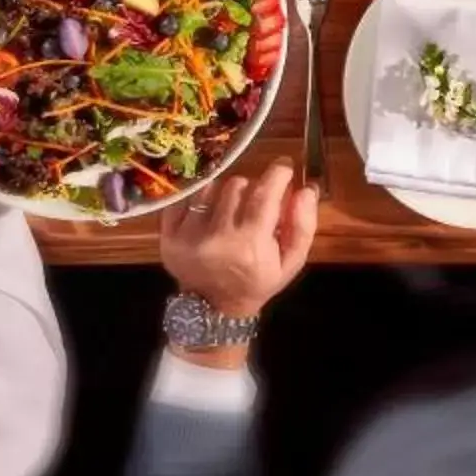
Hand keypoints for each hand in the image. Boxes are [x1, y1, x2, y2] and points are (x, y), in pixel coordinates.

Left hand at [160, 162, 317, 321]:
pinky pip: (188, 196)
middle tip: (257, 201)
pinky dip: (201, 198)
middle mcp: (217, 237)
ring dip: (226, 192)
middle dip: (253, 187)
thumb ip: (303, 225)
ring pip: (213, 186)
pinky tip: (210, 211)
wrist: (214, 308)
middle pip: (239, 184)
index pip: (266, 192)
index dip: (278, 173)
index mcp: (250, 244)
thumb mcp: (291, 262)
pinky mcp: (168, 233)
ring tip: (232, 209)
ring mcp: (188, 234)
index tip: (284, 167)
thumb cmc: (257, 281)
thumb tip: (306, 188)